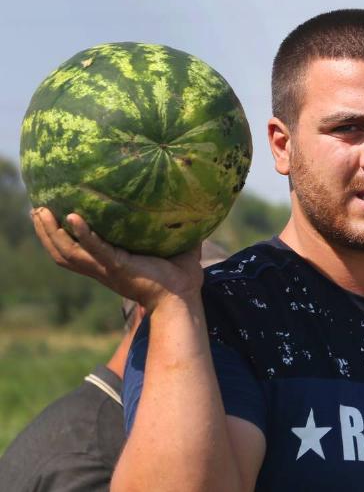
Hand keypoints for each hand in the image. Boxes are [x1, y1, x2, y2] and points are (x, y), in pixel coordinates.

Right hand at [30, 207, 203, 311]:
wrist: (184, 296)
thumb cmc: (181, 276)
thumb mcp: (170, 247)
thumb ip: (171, 228)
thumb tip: (188, 206)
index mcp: (109, 265)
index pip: (75, 252)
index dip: (58, 236)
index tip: (49, 215)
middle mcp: (102, 269)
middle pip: (62, 252)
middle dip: (45, 232)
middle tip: (36, 209)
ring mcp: (108, 269)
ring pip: (69, 252)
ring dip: (53, 232)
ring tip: (43, 210)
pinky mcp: (119, 266)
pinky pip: (96, 249)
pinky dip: (84, 234)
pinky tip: (74, 218)